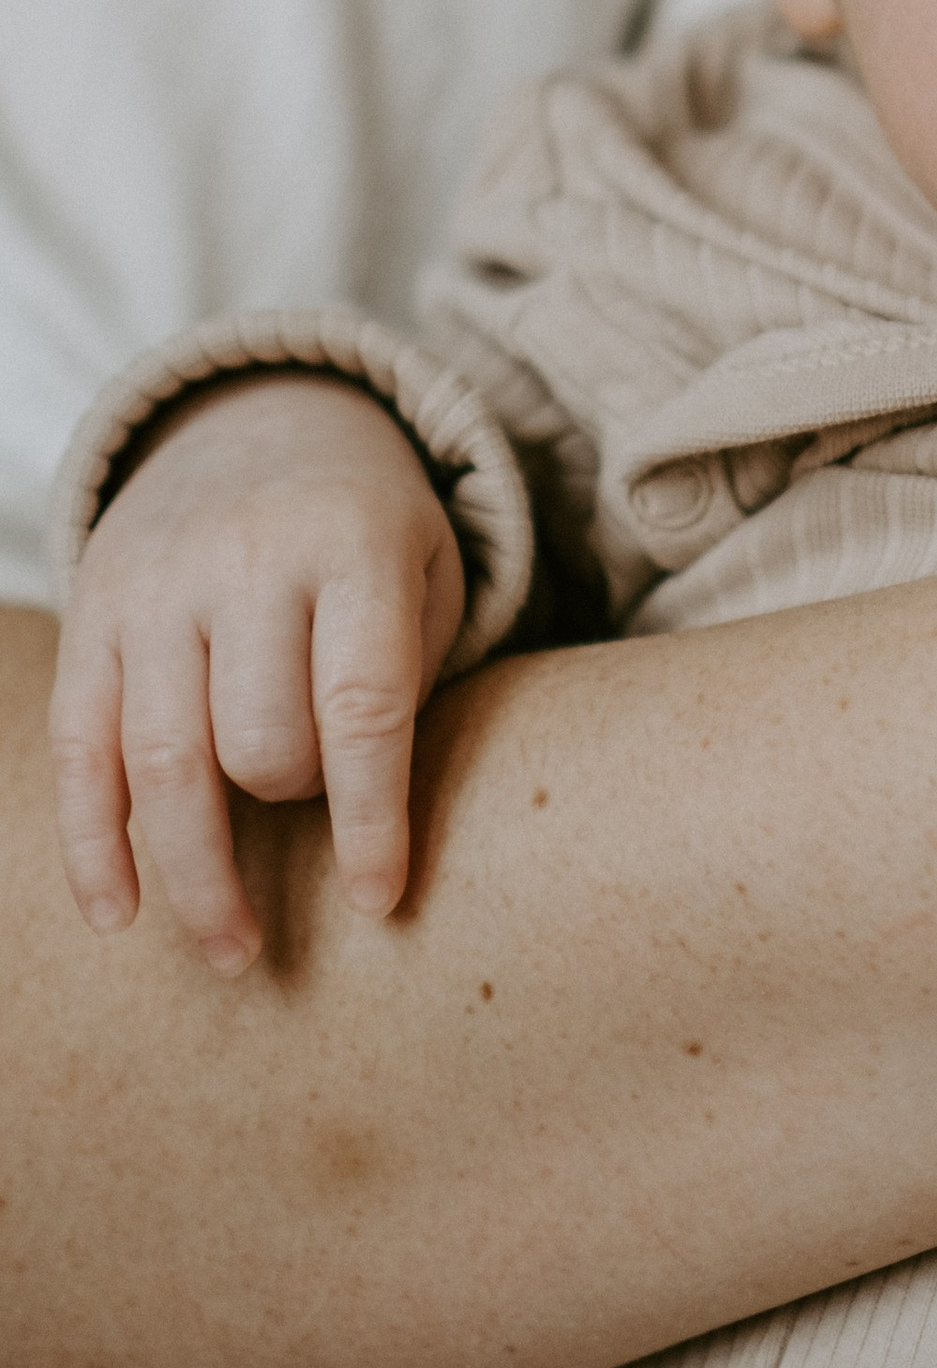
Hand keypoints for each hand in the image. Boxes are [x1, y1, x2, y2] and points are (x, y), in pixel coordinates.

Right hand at [50, 371, 463, 969]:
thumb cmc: (367, 530)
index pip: (361, 705)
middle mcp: (244, 558)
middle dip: (289, 808)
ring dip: (194, 876)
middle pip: (258, 739)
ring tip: (234, 950)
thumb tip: (369, 834)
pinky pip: (78, 748)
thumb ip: (408, 681)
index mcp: (351, 542)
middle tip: (312, 833)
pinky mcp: (91, 613)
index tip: (382, 903)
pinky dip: (92, 844)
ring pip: (162, 760)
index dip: (371, 819)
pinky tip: (120, 914)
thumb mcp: (427, 568)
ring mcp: (155, 585)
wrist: (263, 417)